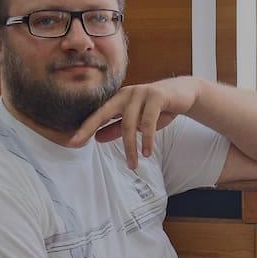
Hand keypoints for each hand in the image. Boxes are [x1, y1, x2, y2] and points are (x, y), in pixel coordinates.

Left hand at [69, 76, 203, 168]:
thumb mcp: (136, 121)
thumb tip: (96, 139)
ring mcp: (141, 93)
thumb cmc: (158, 108)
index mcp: (118, 99)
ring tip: (133, 164)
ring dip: (130, 147)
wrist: (184, 94)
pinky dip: (147, 139)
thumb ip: (116, 128)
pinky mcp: (156, 96)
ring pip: (128, 124)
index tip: (72, 143)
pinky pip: (148, 121)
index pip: (98, 114)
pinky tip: (147, 152)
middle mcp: (126, 94)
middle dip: (89, 129)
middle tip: (79, 145)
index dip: (85, 128)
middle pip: (104, 114)